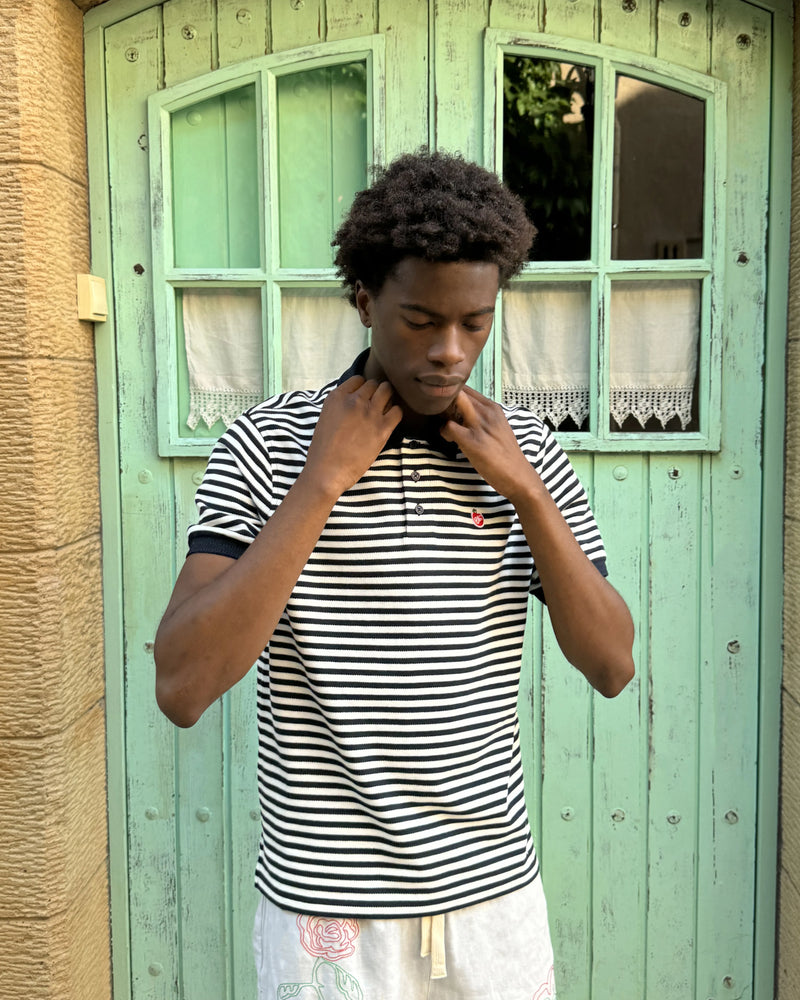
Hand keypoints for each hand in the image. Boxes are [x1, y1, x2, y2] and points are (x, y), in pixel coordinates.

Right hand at [302, 376, 402, 499]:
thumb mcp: (326, 418)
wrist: (327, 471)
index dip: (363, 388)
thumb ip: (340, 406)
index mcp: (336, 397)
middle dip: (376, 392)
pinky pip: (398, 411)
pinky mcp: (382, 428)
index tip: (363, 398)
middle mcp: (354, 401)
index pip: (358, 379)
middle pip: (374, 384)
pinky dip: (395, 413)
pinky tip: (389, 422)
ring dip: (387, 398)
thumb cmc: (323, 450)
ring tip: (384, 409)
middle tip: (375, 405)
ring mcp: (369, 413)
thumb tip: (355, 402)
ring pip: (387, 391)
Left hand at [440, 386, 538, 502]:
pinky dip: (444, 431)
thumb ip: (482, 417)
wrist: (518, 475)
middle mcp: (487, 412)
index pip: (467, 388)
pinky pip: (449, 427)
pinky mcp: (472, 441)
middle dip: (445, 400)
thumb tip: (463, 412)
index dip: (452, 394)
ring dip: (443, 412)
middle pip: (459, 391)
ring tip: (445, 425)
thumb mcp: (497, 427)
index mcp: (493, 408)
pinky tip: (449, 439)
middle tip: (441, 414)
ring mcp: (480, 426)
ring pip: (453, 403)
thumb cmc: (505, 454)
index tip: (447, 405)